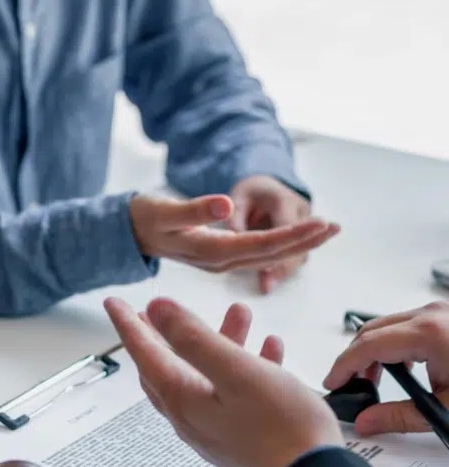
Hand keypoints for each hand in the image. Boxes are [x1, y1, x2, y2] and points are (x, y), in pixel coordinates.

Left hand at [105, 296, 341, 466]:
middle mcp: (190, 416)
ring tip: (242, 314)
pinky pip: (231, 392)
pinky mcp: (238, 436)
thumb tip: (157, 309)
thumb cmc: (280, 426)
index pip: (144, 353)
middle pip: (166, 367)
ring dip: (218, 342)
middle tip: (152, 313)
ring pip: (204, 376)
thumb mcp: (236, 371)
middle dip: (163, 334)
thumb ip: (193, 338)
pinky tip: (270, 350)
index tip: (113, 303)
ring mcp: (214, 428)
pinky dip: (243, 366)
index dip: (128, 324)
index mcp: (182, 398)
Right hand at [129, 193, 337, 288]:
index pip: (260, 245)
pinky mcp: (220, 258)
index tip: (320, 223)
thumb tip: (226, 204)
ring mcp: (220, 263)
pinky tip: (295, 239)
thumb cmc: (145, 218)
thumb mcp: (164, 210)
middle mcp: (219, 262)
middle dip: (304, 242)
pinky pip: (257, 256)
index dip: (291, 235)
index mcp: (210, 251)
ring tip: (325, 231)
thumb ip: (194, 209)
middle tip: (336, 227)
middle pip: (271, 255)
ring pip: (267, 257)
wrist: (129, 234)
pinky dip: (280, 246)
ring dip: (297, 245)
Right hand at [323, 301, 448, 436]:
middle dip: (353, 358)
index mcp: (429, 332)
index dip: (343, 366)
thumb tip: (365, 421)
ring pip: (388, 326)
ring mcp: (441, 312)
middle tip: (346, 385)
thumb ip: (400, 417)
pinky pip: (408, 325)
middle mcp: (433, 314)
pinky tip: (399, 369)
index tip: (333, 384)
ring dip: (373, 351)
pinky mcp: (447, 317)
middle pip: (372, 330)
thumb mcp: (448, 409)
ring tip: (371, 380)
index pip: (368, 345)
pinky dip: (393, 345)